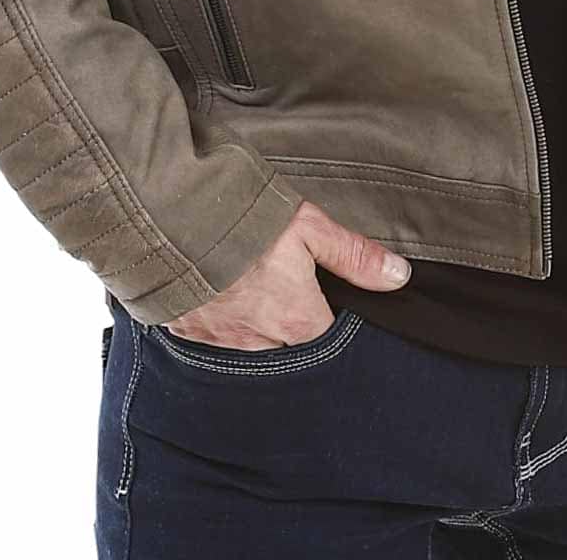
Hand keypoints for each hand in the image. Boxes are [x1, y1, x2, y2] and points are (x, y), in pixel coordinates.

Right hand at [162, 200, 411, 349]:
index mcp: (297, 320)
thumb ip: (354, 255)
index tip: (327, 300)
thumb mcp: (309, 227)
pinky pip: (212, 337)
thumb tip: (398, 277)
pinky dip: (219, 321)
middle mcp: (261, 342)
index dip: (332, 319)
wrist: (168, 221)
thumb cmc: (243, 222)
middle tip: (284, 289)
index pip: (330, 338)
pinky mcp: (187, 333)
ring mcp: (221, 341)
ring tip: (252, 289)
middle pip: (290, 346)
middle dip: (291, 323)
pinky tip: (218, 295)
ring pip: (251, 345)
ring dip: (255, 323)